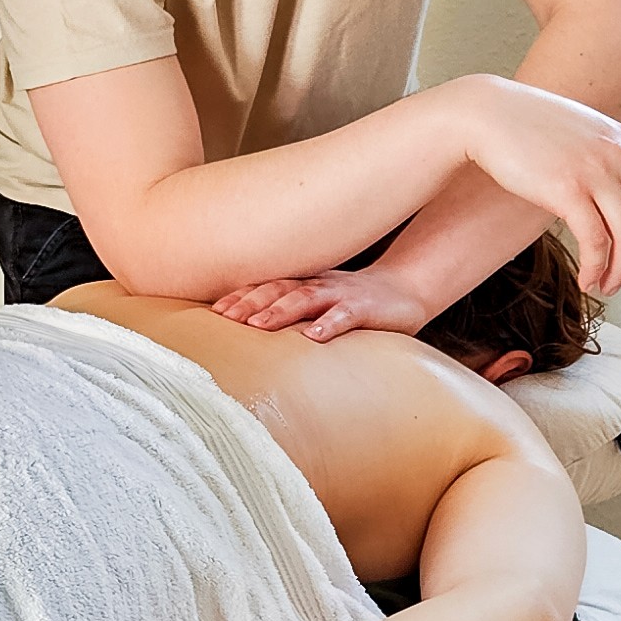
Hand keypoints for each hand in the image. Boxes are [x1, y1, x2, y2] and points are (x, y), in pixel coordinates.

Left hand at [210, 258, 426, 340]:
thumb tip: (251, 332)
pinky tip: (315, 336)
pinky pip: (345, 315)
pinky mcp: (365, 308)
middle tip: (225, 318)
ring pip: (305, 298)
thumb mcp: (319, 303)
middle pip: (277, 289)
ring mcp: (341, 294)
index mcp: (302, 284)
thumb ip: (291, 311)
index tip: (214, 312)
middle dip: (249, 302)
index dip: (239, 296)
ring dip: (280, 311)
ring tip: (257, 326)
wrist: (407, 290)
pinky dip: (330, 324)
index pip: (264, 286)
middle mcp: (317, 285)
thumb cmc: (355, 302)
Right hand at [451, 78, 620, 293]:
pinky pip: (596, 241)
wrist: (488, 114)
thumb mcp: (584, 131)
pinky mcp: (568, 190)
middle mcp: (620, 154)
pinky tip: (586, 280)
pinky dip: (596, 268)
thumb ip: (608, 155)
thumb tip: (616, 194)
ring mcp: (596, 171)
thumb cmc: (527, 125)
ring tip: (606, 285)